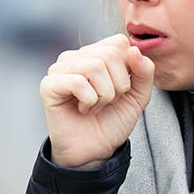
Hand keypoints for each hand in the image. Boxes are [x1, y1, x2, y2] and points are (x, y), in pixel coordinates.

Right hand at [39, 34, 154, 168]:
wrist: (95, 150)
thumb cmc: (112, 120)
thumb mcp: (138, 95)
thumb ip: (144, 71)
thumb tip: (134, 50)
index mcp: (96, 53)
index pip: (119, 42)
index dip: (128, 68)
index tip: (121, 89)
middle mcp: (76, 57)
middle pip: (109, 54)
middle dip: (119, 84)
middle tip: (109, 101)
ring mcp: (60, 69)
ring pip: (95, 66)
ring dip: (104, 94)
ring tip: (96, 105)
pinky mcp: (49, 85)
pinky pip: (77, 82)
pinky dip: (89, 100)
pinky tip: (84, 109)